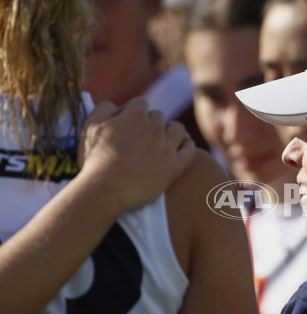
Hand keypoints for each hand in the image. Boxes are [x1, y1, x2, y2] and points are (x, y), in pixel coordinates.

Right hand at [78, 98, 195, 211]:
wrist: (106, 190)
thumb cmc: (95, 159)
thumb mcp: (91, 126)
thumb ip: (104, 109)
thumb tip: (117, 105)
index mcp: (135, 115)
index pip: (141, 104)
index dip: (135, 113)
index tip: (131, 123)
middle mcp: (155, 128)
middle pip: (159, 117)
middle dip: (152, 123)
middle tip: (144, 136)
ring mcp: (167, 147)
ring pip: (177, 130)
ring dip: (171, 131)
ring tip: (166, 138)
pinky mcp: (175, 166)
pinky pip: (189, 150)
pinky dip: (188, 145)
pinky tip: (184, 145)